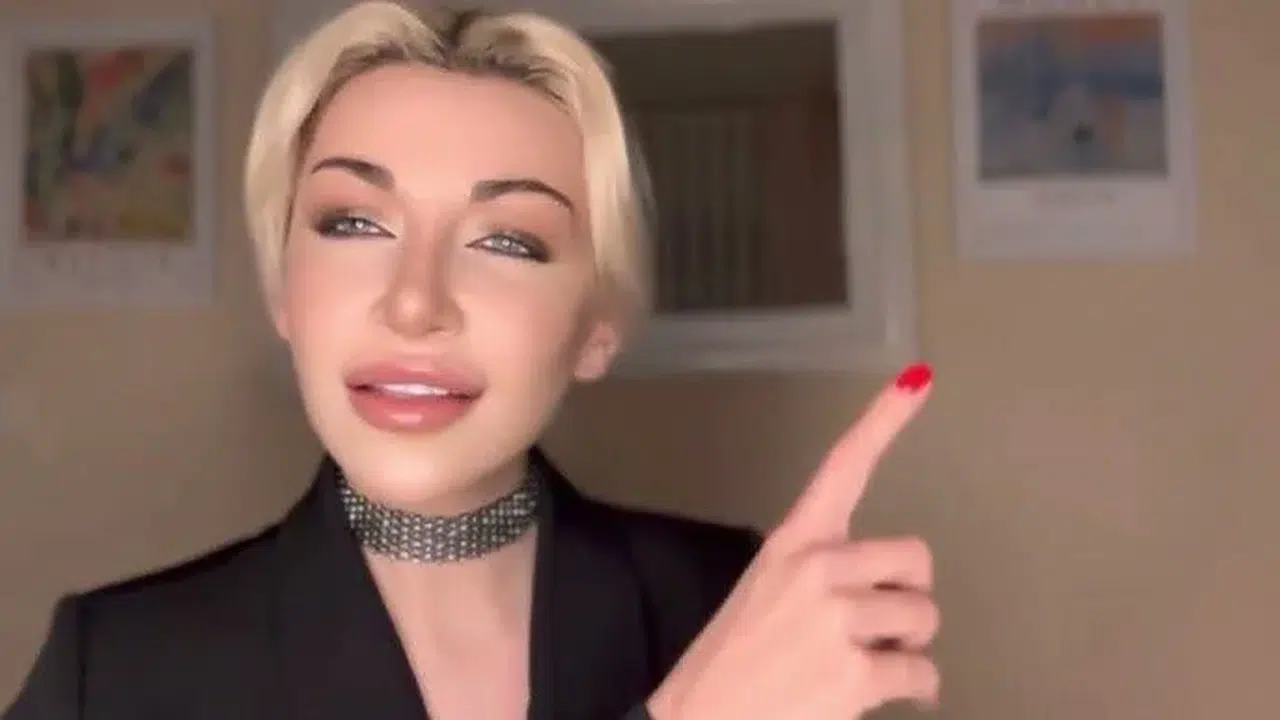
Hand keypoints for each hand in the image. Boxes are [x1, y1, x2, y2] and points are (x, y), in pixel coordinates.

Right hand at [647, 363, 939, 719]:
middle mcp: (817, 569)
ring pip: (924, 619)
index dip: (885, 421)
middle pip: (916, 560)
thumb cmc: (734, 661)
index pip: (843, 468)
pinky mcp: (853, 671)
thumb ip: (822, 574)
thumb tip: (891, 585)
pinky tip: (880, 694)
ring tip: (865, 665)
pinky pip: (923, 672)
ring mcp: (836, 618)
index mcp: (793, 543)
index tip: (918, 379)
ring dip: (908, 647)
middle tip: (879, 626)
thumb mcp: (766, 593)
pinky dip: (914, 688)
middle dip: (909, 598)